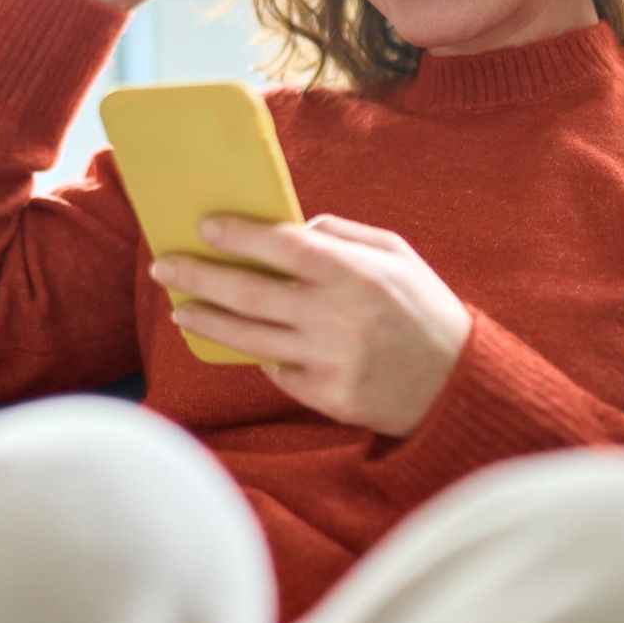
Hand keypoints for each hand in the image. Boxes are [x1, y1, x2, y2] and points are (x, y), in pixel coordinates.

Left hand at [151, 214, 473, 437]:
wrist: (458, 384)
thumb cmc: (425, 308)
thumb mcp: (398, 255)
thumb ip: (344, 235)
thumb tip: (292, 227)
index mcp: (355, 273)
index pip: (282, 246)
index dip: (239, 235)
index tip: (204, 225)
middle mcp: (336, 317)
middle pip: (249, 293)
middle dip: (199, 276)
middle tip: (165, 266)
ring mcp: (328, 361)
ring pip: (249, 338)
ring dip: (207, 321)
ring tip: (180, 309)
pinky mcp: (325, 396)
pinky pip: (277, 371)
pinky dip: (261, 354)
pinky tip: (247, 342)